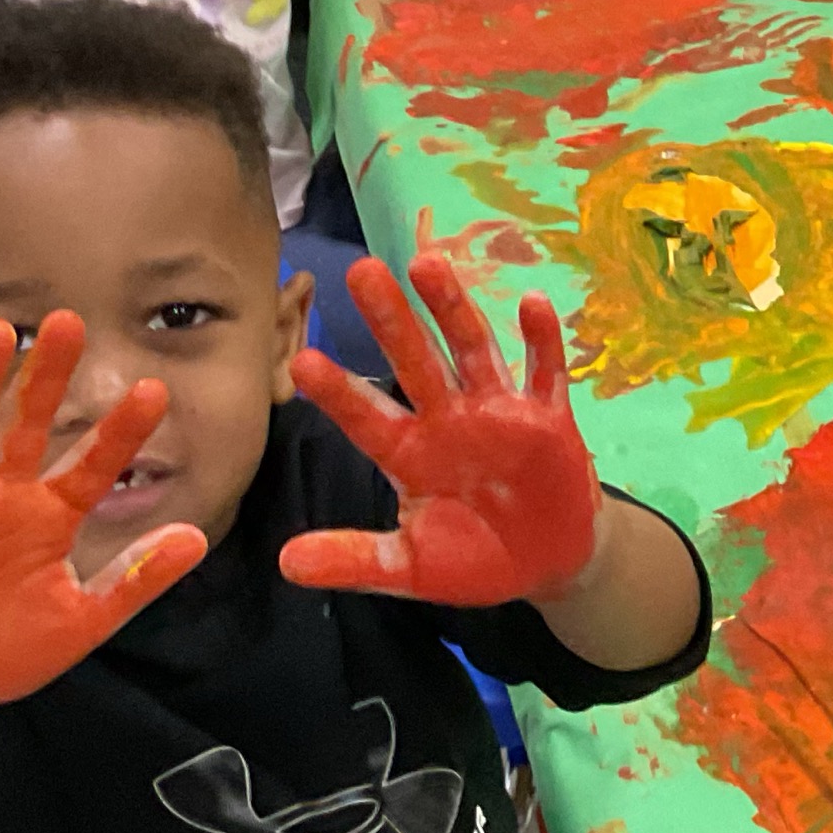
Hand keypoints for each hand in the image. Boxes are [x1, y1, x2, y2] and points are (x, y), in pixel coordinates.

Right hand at [0, 314, 203, 727]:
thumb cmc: (8, 652)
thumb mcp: (80, 621)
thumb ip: (134, 581)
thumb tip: (197, 539)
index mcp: (49, 518)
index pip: (91, 464)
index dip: (119, 431)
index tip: (153, 390)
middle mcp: (1, 500)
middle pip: (24, 427)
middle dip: (45, 377)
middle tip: (69, 322)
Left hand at [284, 253, 600, 607]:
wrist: (548, 561)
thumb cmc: (474, 558)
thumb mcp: (411, 567)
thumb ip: (355, 562)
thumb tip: (284, 564)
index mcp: (409, 453)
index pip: (366, 416)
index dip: (338, 392)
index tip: (302, 362)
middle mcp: (448, 420)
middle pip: (415, 361)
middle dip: (390, 319)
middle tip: (360, 270)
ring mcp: (499, 412)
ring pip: (472, 351)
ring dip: (453, 308)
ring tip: (427, 265)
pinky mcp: (548, 418)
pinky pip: (545, 373)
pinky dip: (542, 340)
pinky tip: (532, 304)